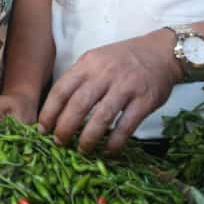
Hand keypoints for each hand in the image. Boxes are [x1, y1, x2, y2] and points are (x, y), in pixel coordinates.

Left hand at [37, 30, 183, 153]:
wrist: (161, 52)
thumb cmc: (122, 59)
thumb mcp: (96, 59)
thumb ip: (79, 78)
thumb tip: (56, 108)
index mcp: (88, 64)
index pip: (62, 89)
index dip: (49, 111)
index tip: (42, 128)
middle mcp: (105, 74)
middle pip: (78, 105)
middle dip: (65, 127)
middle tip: (59, 143)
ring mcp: (126, 86)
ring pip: (101, 117)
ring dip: (88, 138)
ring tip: (81, 150)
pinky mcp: (145, 100)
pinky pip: (126, 125)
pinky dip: (115, 141)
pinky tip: (108, 150)